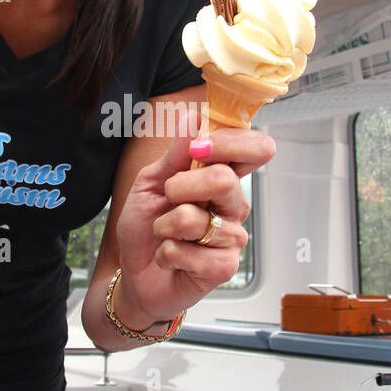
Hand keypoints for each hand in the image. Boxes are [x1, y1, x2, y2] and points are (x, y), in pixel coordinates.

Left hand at [115, 116, 275, 326]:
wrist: (135, 273)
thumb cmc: (146, 226)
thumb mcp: (150, 183)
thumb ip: (173, 154)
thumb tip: (192, 117)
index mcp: (222, 177)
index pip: (256, 149)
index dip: (231, 142)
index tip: (197, 148)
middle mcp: (233, 204)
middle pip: (225, 180)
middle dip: (181, 187)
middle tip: (167, 199)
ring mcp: (231, 236)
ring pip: (197, 219)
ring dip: (165, 227)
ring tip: (165, 234)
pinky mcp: (224, 267)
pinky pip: (191, 252)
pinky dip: (168, 253)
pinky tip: (170, 257)